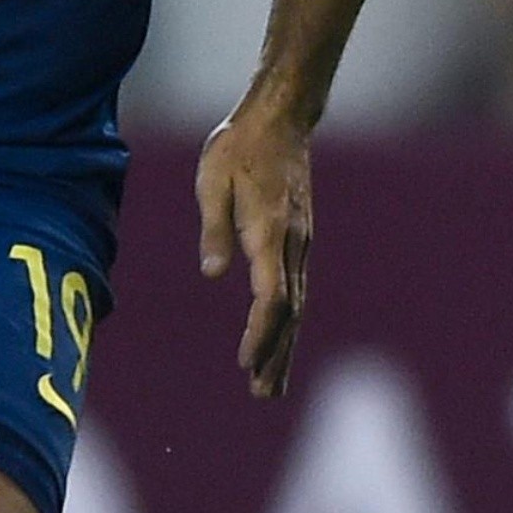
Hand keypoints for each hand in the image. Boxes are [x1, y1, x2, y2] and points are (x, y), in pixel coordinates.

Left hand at [195, 102, 312, 398]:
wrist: (281, 117)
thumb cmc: (239, 144)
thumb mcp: (212, 180)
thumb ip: (214, 228)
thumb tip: (212, 274)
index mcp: (269, 230)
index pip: (272, 295)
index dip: (260, 332)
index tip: (244, 361)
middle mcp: (292, 241)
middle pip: (290, 310)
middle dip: (276, 354)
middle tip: (264, 394)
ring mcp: (300, 240)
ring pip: (297, 302)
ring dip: (285, 344)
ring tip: (272, 384)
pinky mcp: (298, 236)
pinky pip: (296, 287)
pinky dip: (289, 320)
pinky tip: (282, 336)